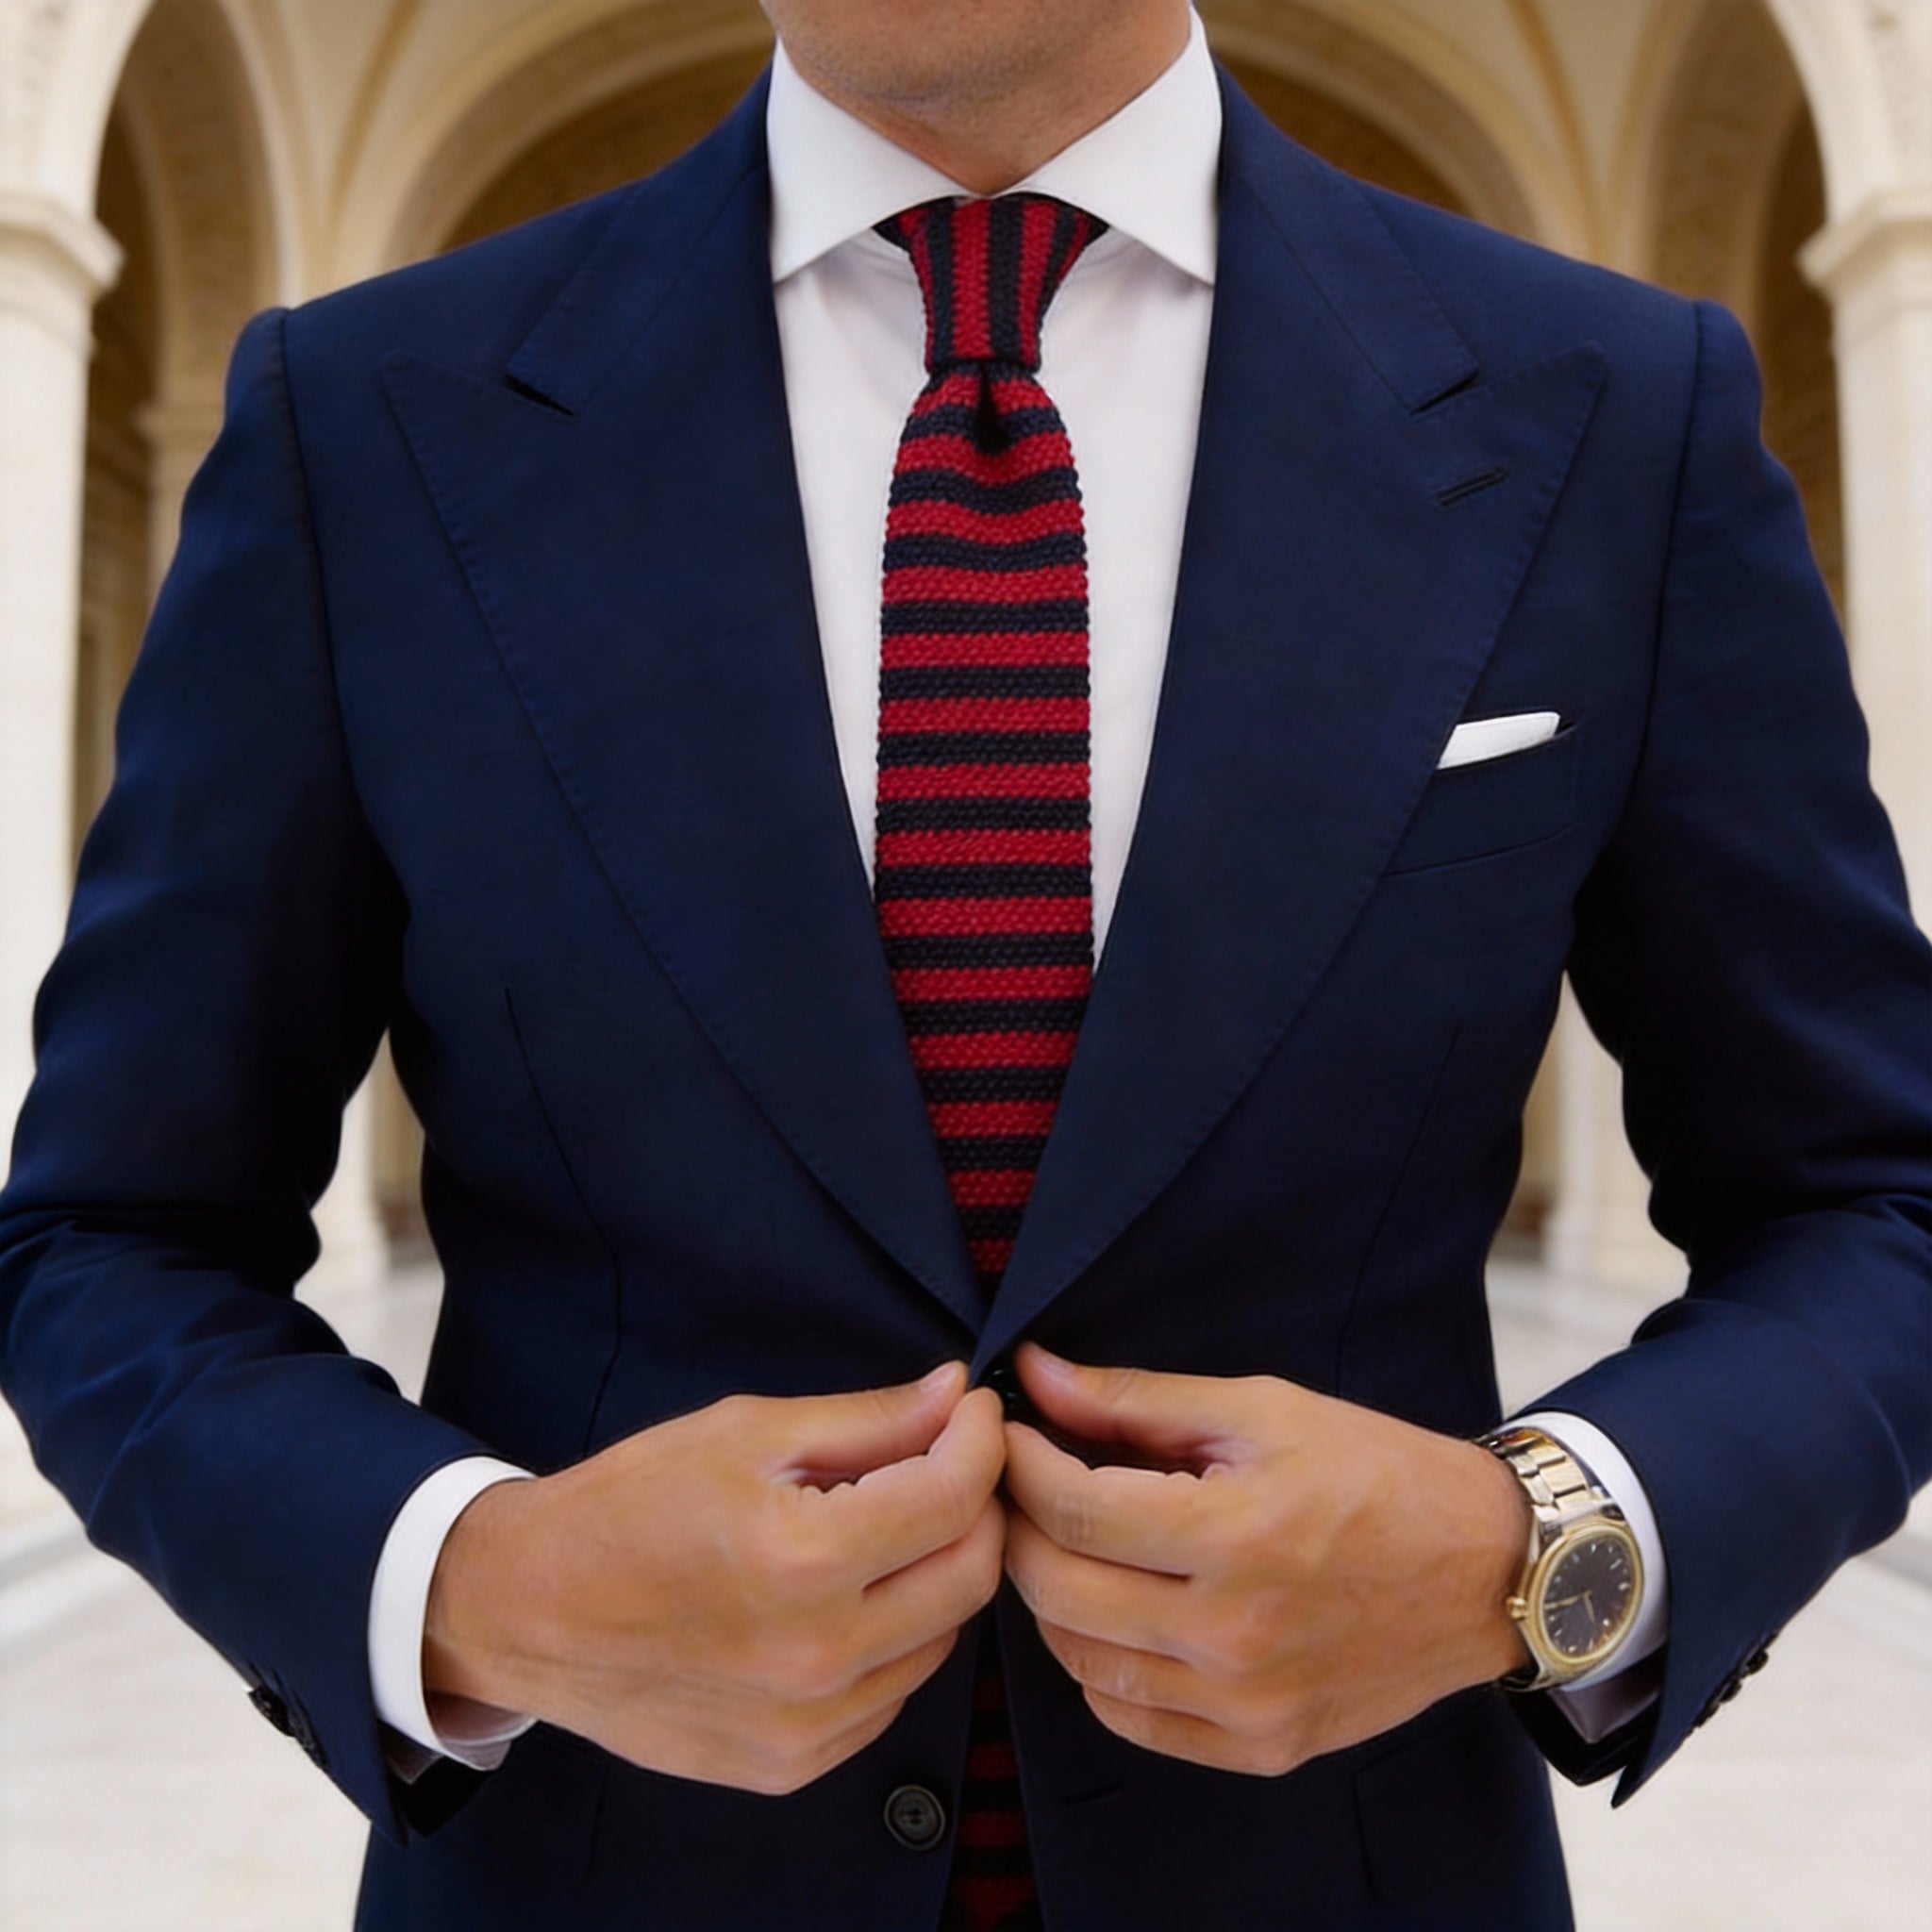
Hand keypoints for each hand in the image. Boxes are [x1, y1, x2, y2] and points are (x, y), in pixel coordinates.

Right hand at [424, 1362, 1005, 1793]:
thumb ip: (867, 1419)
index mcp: (804, 1558)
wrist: (528, 1611)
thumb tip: (956, 1394)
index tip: (974, 1411)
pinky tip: (848, 1596)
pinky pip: (891, 1693)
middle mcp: (818, 1655)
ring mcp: (808, 1724)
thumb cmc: (630, 1504)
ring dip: (937, 1573)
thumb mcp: (746, 1432)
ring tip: (889, 1527)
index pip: (954, 1496)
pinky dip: (894, 1639)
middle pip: (971, 1575)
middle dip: (977, 1505)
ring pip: (942, 1639)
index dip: (981, 1440)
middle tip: (948, 1462)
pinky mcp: (792, 1765)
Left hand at [1000, 1344, 1530, 1776]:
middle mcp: (1234, 1634)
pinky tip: (1113, 1610)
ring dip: (1050, 1596)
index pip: (1072, 1509)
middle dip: (1019, 1526)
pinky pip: (1130, 1717)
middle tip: (1021, 1483)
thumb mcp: (1261, 1410)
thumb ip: (1137, 1400)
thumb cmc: (1377, 1472)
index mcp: (1236, 1535)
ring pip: (1079, 1660)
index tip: (1008, 1432)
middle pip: (1058, 1588)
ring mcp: (1246, 1704)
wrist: (1487, 1569)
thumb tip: (1035, 1373)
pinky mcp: (1261, 1747)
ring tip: (1064, 1541)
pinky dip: (1097, 1665)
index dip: (1020, 1464)